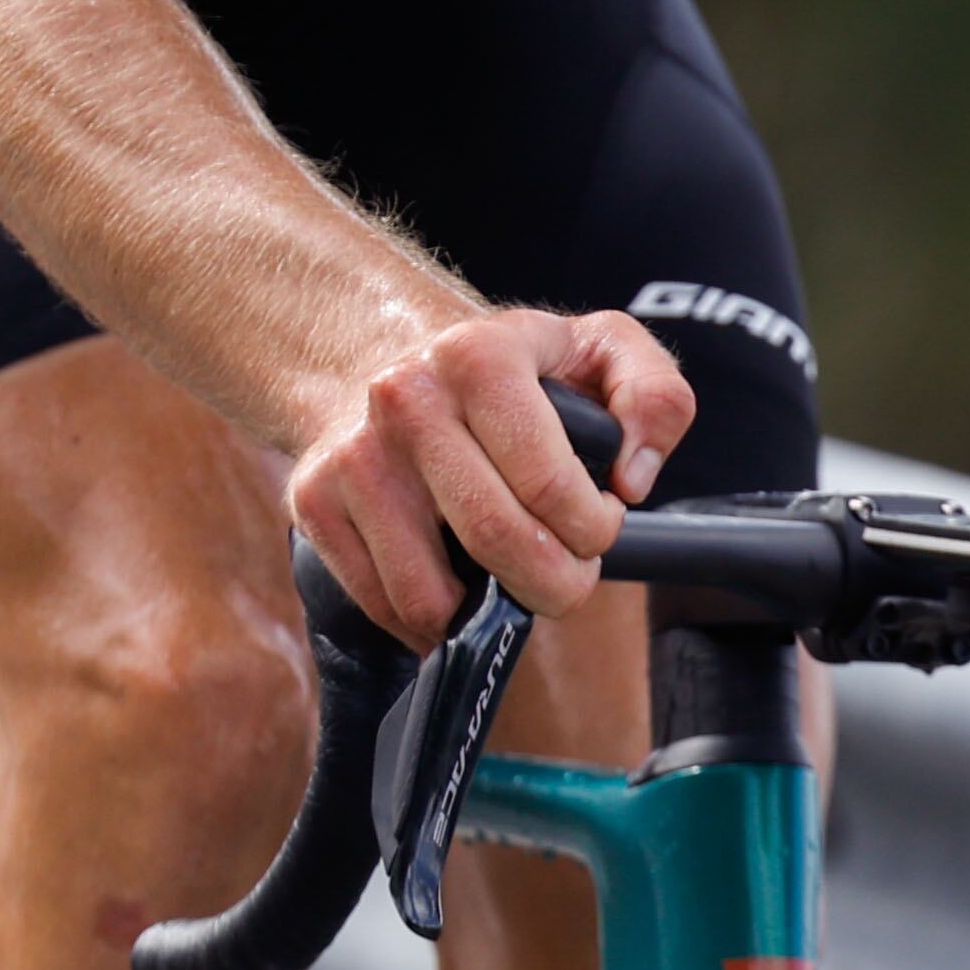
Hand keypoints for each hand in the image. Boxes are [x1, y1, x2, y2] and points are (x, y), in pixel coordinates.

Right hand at [284, 304, 695, 646]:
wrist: (385, 354)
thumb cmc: (511, 368)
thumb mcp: (601, 348)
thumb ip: (656, 396)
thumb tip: (632, 480)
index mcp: (479, 355)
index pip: (549, 485)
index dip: (593, 529)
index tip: (599, 523)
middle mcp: (405, 399)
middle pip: (495, 541)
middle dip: (555, 584)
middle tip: (570, 576)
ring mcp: (352, 455)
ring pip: (428, 593)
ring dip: (487, 614)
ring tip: (512, 577)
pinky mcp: (314, 501)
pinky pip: (382, 604)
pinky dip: (431, 620)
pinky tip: (458, 583)